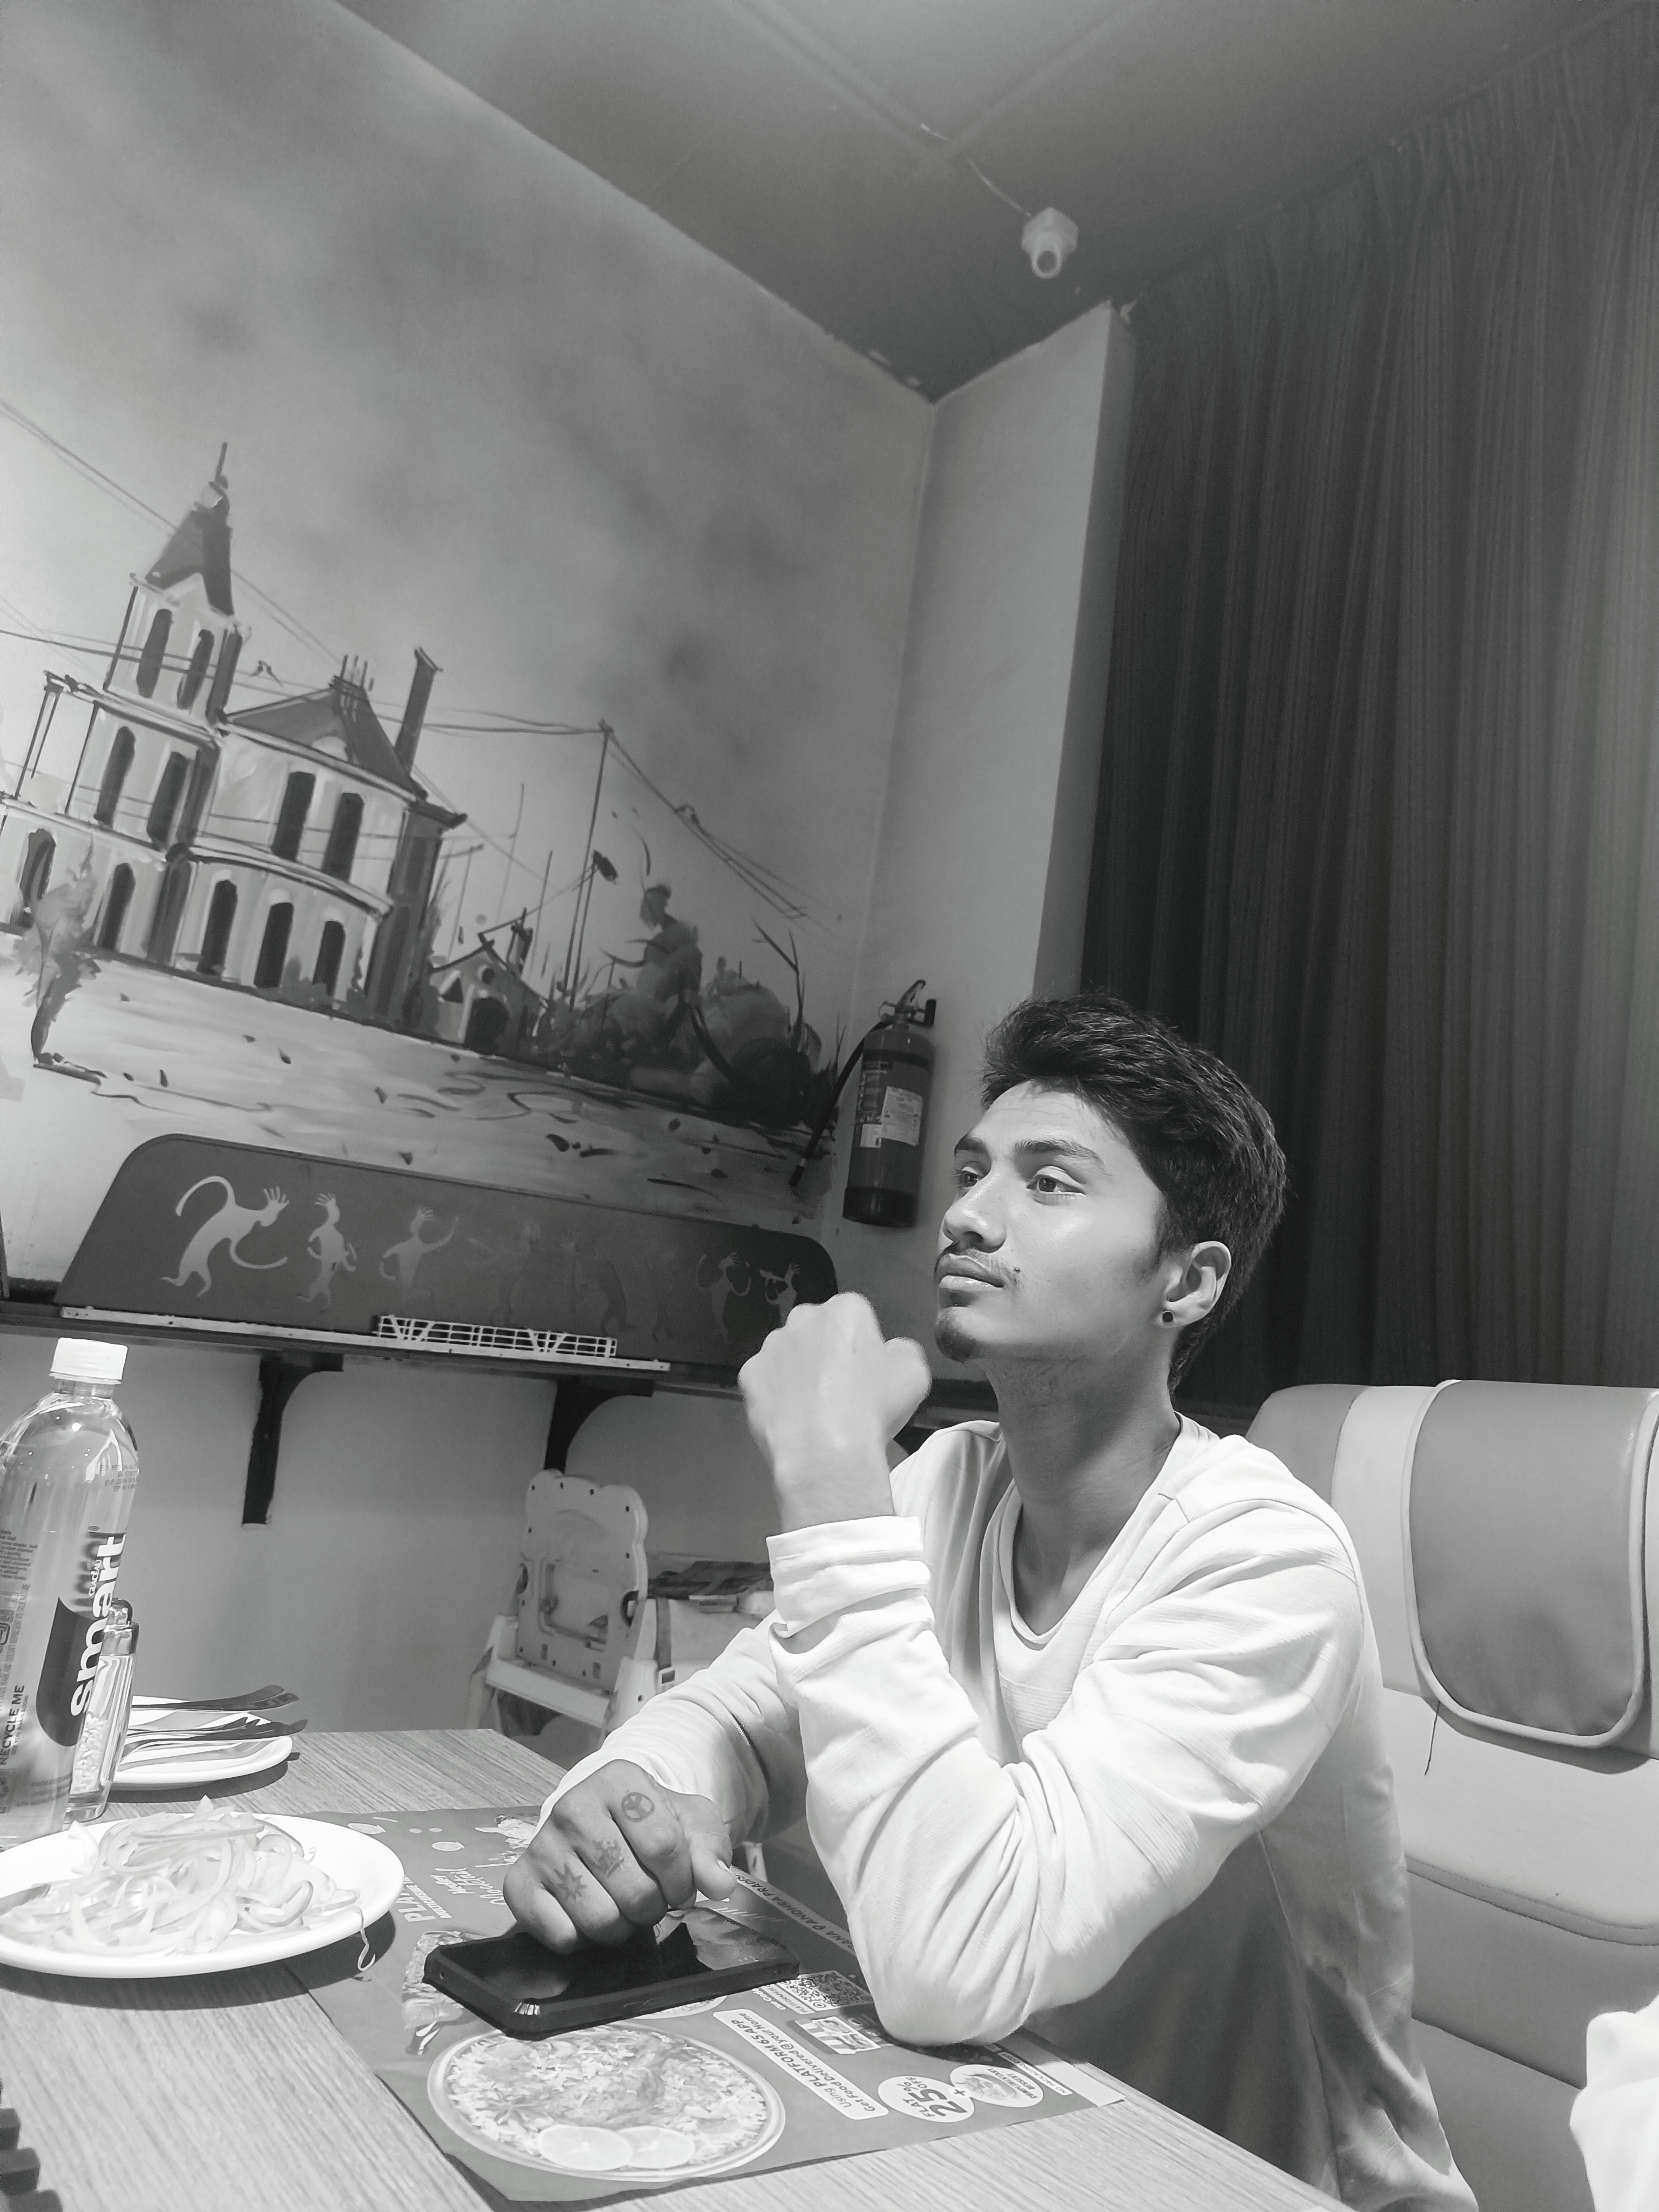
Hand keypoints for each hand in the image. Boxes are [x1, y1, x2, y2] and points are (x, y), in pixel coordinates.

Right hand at [503, 1761, 735, 1952]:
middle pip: (634, 1890)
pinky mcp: (518, 1884)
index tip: (680, 1883)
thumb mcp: (689, 1821)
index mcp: (619, 1780)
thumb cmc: (648, 1822)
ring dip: (622, 1926)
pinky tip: (588, 1912)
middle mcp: (572, 1807)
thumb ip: (710, 1849)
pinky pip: (561, 1936)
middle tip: (649, 1896)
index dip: (682, 1879)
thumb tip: (720, 1885)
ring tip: (622, 1905)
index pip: (664, 1846)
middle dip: (653, 1906)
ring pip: (599, 1918)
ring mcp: (542, 1846)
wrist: (598, 1821)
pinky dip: (582, 1939)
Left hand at [739, 1292, 930, 1530]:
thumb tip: (888, 1353)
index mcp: (845, 1310)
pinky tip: (793, 1420)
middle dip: (829, 1353)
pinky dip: (777, 1396)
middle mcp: (802, 1318)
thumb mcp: (914, 1373)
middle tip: (843, 1392)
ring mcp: (770, 1347)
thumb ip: (901, 1351)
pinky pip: (766, 1382)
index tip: (868, 1375)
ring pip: (789, 1356)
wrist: (824, 1454)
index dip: (864, 1348)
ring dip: (801, 1374)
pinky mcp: (748, 1376)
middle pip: (819, 1331)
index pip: (856, 1318)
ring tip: (817, 1412)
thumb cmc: (872, 1409)